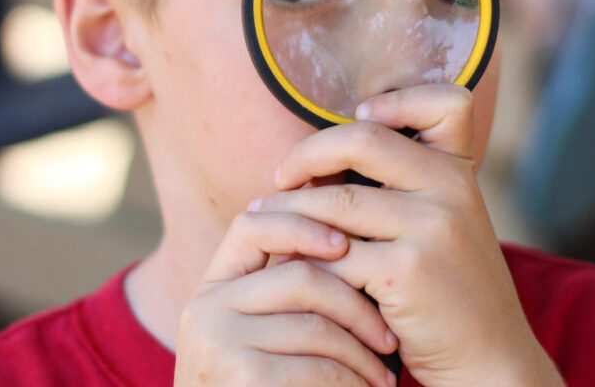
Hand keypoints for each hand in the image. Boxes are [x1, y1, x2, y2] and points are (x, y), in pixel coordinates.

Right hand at [173, 205, 399, 386]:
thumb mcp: (264, 336)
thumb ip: (285, 292)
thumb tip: (343, 231)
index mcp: (212, 289)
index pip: (251, 226)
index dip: (302, 223)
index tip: (348, 243)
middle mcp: (205, 309)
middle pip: (301, 277)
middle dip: (357, 306)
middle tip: (389, 340)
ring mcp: (216, 343)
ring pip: (317, 327)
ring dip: (362, 356)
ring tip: (383, 379)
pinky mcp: (238, 376)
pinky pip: (318, 369)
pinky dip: (352, 384)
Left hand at [256, 84, 563, 385]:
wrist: (488, 360)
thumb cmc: (450, 294)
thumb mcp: (444, 228)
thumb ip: (403, 191)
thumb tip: (314, 165)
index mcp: (460, 173)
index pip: (447, 102)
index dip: (399, 100)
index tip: (361, 116)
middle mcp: (451, 190)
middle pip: (363, 140)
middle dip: (308, 154)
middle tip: (280, 178)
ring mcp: (431, 228)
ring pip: (334, 201)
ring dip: (289, 215)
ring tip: (263, 225)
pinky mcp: (405, 271)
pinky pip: (333, 255)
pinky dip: (306, 264)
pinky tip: (292, 274)